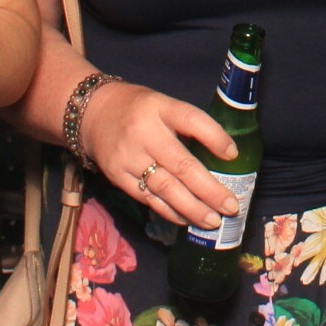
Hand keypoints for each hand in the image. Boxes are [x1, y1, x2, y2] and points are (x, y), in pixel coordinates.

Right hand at [77, 80, 238, 229]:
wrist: (92, 114)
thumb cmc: (138, 110)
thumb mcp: (163, 104)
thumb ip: (187, 124)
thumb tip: (224, 153)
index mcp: (160, 107)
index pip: (191, 119)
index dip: (214, 137)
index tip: (233, 155)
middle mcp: (144, 133)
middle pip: (181, 164)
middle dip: (209, 189)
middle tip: (230, 206)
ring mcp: (129, 157)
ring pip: (165, 187)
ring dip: (192, 208)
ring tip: (213, 220)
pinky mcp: (118, 176)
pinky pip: (148, 198)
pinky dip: (170, 211)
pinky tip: (187, 220)